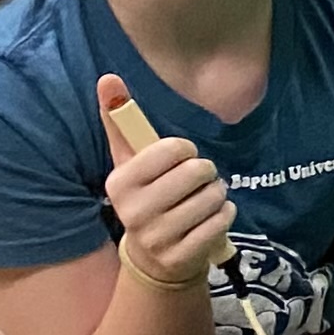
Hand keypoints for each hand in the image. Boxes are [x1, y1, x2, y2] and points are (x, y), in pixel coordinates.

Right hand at [97, 72, 232, 285]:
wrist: (152, 257)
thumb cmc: (146, 196)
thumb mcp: (129, 161)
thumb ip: (120, 121)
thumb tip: (108, 77)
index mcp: (120, 182)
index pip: (173, 149)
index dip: (186, 151)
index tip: (180, 160)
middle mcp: (134, 211)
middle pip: (198, 172)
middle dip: (206, 173)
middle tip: (196, 182)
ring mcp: (158, 237)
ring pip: (215, 197)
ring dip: (217, 195)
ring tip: (203, 201)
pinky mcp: (182, 256)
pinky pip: (223, 220)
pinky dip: (225, 215)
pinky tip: (210, 219)